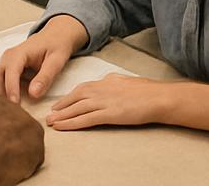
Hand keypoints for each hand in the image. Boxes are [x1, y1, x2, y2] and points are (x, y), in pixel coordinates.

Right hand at [0, 15, 88, 101]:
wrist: (54, 36)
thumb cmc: (55, 46)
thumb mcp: (56, 60)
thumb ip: (45, 76)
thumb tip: (34, 93)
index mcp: (20, 53)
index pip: (10, 71)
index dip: (10, 88)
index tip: (13, 104)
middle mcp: (7, 58)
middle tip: (2, 113)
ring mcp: (3, 64)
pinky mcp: (2, 71)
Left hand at [45, 73, 166, 129]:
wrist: (158, 97)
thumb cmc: (147, 91)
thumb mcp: (126, 81)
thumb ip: (113, 83)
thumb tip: (107, 84)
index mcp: (106, 81)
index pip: (82, 88)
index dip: (69, 97)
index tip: (60, 103)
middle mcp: (102, 89)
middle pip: (75, 97)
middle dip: (61, 106)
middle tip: (50, 114)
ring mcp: (104, 101)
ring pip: (76, 108)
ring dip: (61, 116)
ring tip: (50, 122)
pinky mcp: (108, 114)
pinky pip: (85, 119)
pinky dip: (71, 123)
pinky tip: (62, 127)